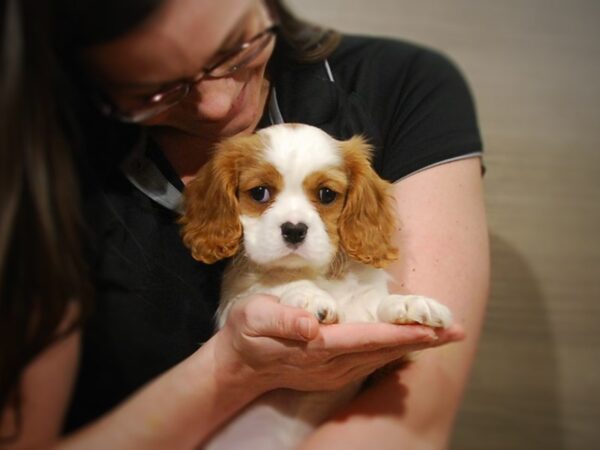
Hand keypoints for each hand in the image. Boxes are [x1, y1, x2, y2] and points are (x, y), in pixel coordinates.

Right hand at [211, 295, 463, 393]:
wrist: (242, 366)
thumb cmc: (248, 334)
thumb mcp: (255, 318)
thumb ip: (283, 321)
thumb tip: (312, 326)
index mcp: (317, 347)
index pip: (365, 339)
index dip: (398, 335)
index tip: (430, 330)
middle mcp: (332, 363)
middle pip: (383, 352)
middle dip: (421, 341)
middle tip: (457, 331)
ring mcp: (335, 371)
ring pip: (382, 359)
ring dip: (414, 347)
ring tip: (444, 335)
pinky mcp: (334, 373)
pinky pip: (372, 362)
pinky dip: (395, 353)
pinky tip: (411, 345)